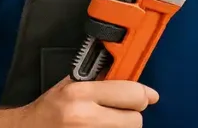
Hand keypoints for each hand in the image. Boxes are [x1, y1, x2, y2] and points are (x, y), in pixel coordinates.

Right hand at [21, 76, 158, 126]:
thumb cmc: (48, 108)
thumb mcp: (71, 84)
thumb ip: (100, 79)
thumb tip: (132, 75)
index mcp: (81, 93)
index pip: (132, 94)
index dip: (142, 95)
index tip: (149, 96)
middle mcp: (85, 118)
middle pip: (135, 119)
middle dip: (131, 114)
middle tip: (120, 111)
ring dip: (122, 126)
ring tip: (105, 121)